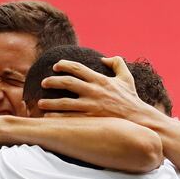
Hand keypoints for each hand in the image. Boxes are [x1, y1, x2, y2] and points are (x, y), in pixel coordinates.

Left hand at [38, 57, 154, 119]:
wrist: (139, 120)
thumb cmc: (131, 99)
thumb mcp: (126, 78)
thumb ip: (117, 63)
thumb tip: (105, 58)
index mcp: (100, 80)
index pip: (78, 68)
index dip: (64, 65)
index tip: (56, 65)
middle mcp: (93, 91)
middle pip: (67, 83)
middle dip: (53, 81)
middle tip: (43, 82)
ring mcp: (91, 106)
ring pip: (65, 102)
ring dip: (50, 103)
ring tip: (40, 103)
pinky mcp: (90, 120)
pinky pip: (70, 118)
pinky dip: (57, 118)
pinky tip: (48, 118)